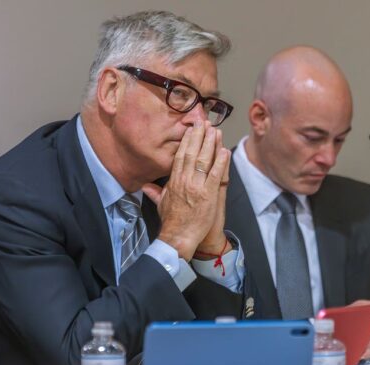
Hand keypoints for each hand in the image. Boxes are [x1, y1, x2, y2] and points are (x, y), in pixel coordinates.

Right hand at [143, 121, 229, 260]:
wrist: (179, 236)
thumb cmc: (171, 222)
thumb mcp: (161, 204)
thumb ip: (155, 192)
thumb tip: (145, 187)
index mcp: (174, 181)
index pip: (181, 156)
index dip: (187, 141)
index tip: (192, 129)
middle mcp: (185, 181)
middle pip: (192, 153)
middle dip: (199, 136)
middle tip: (205, 123)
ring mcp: (197, 187)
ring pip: (204, 160)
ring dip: (210, 144)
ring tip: (216, 131)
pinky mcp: (209, 195)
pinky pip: (216, 175)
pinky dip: (220, 162)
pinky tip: (225, 151)